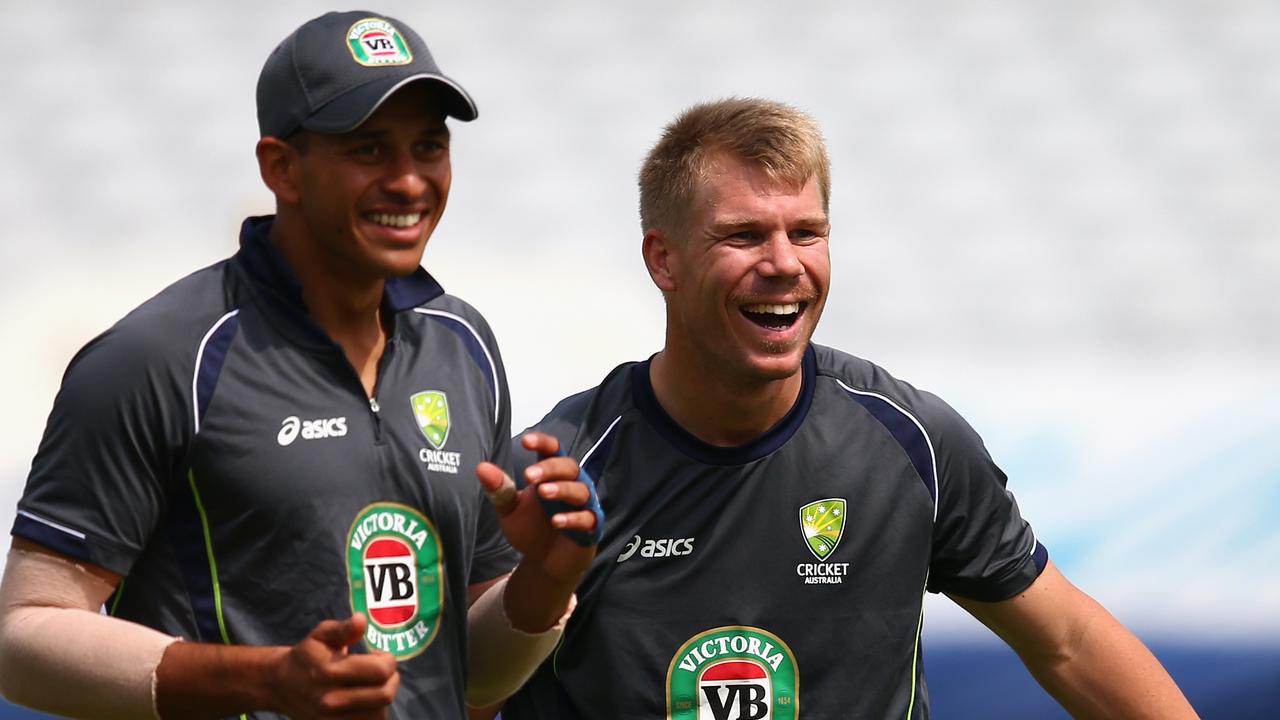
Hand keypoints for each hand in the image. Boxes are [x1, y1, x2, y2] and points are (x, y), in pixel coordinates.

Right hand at [271, 613, 399, 718]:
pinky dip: (372, 713)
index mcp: (330, 671)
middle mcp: (331, 699)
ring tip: (373, 686)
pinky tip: (366, 701)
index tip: (381, 656)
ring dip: (382, 697)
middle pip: (385, 694)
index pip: (380, 671)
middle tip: (383, 672)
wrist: (280, 685)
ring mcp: (332, 719)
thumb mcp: (321, 635)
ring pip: (379, 714)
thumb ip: (343, 629)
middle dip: (392, 679)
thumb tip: (362, 620)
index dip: (389, 661)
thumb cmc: (306, 655)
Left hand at [475, 432, 597, 628]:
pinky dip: (573, 518)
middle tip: (529, 475)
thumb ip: (499, 490)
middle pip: (569, 466)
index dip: (543, 443)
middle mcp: (571, 485)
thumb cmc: (530, 529)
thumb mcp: (509, 510)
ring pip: (581, 489)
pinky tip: (557, 521)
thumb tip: (481, 467)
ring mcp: (584, 506)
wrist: (545, 563)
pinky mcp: (591, 528)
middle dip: (550, 468)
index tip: (526, 441)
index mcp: (552, 475)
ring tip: (543, 492)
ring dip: (563, 489)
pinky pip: (588, 519)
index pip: (553, 451)